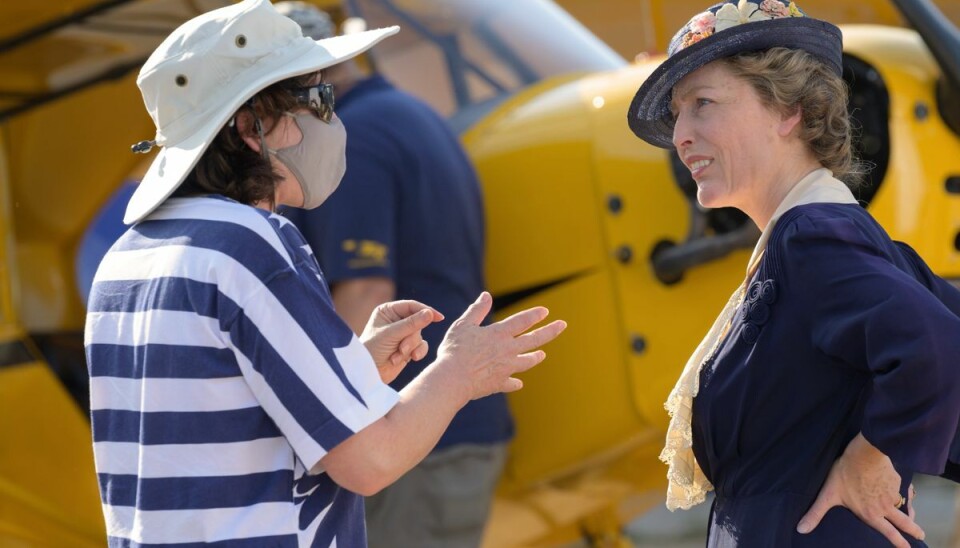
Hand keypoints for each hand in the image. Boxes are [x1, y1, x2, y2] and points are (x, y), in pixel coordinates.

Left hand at [360, 300, 443, 382]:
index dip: (425, 310)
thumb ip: (411, 324)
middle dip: (411, 337)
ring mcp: (403, 334)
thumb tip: (430, 313)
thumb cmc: (373, 350)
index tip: (438, 317)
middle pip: (418, 322)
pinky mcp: (408, 348)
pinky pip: (422, 346)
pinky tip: (411, 359)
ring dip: (411, 347)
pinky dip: (417, 352)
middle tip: (402, 348)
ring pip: (420, 336)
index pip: (411, 306)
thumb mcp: (391, 335)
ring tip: (397, 355)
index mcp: (388, 311)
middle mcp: (396, 320)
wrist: (368, 374)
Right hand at [436, 292, 565, 400]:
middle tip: (563, 325)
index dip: (534, 315)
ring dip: (535, 357)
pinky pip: (511, 383)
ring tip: (542, 355)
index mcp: (499, 334)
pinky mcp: (499, 384)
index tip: (545, 312)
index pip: (522, 321)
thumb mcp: (463, 325)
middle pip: (533, 340)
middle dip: (550, 331)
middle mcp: (507, 350)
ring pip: (527, 362)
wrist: (453, 379)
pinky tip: (518, 383)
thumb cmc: (455, 350)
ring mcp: (506, 368)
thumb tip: (486, 295)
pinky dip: (514, 383)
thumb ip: (477, 310)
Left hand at [797, 433, 924, 546]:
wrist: (865, 453)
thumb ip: (816, 513)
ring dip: (910, 513)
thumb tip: (801, 529)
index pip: (888, 533)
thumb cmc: (845, 473)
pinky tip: (905, 491)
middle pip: (904, 523)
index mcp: (871, 514)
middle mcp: (885, 507)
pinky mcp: (897, 480)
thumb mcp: (828, 494)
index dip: (898, 542)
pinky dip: (906, 492)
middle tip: (920, 535)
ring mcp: (894, 493)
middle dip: (913, 530)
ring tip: (913, 516)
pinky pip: (904, 489)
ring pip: (905, 506)